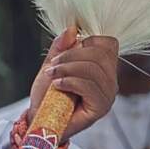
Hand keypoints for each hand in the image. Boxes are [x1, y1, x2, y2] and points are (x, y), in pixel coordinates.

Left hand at [28, 26, 118, 140]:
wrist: (39, 120)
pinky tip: (58, 85)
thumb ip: (61, 47)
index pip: (108, 43)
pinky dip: (70, 81)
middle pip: (100, 53)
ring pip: (94, 69)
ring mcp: (108, 95)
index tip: (64, 51)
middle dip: (71, 55)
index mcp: (102, 67)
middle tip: (53, 66)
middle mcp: (110, 80)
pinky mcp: (101, 107)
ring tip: (53, 76)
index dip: (86, 41)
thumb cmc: (47, 95)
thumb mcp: (52, 65)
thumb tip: (72, 28)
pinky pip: (90, 86)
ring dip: (67, 69)